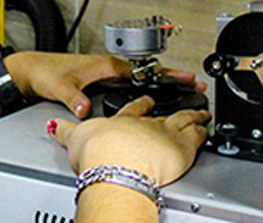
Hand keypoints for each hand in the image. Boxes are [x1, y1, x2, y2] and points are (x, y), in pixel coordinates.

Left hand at [4, 51, 206, 118]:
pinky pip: (135, 82)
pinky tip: (156, 93)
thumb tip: (86, 110)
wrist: (33, 71)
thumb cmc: (48, 72)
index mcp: (108, 66)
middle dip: (174, 76)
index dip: (167, 76)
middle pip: (151, 72)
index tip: (186, 78)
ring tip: (184, 85)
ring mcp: (110, 72)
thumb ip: (75, 99)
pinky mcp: (106, 79)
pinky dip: (150, 85)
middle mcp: (112, 67)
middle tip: (195, 82)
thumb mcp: (62, 87)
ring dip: (164, 80)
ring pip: (144, 76)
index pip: (145, 71)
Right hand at [49, 96, 211, 185]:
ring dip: (195, 114)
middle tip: (184, 99)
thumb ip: (68, 131)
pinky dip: (202, 130)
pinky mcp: (182, 145)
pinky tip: (205, 128)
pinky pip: (196, 134)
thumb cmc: (98, 152)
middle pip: (164, 112)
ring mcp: (166, 132)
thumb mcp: (76, 138)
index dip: (143, 103)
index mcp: (124, 119)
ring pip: (184, 118)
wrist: (115, 162)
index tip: (148, 100)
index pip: (134, 108)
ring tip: (203, 113)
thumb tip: (56, 126)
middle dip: (176, 105)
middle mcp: (147, 123)